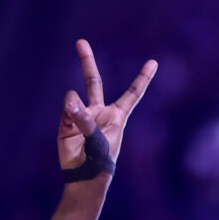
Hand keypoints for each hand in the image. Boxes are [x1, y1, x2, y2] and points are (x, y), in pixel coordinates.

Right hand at [58, 39, 156, 174]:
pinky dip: (67, 118)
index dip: (142, 78)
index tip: (154, 62)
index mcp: (116, 116)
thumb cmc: (100, 163)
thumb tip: (69, 100)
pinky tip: (70, 132)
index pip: (132, 93)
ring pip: (74, 98)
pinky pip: (65, 111)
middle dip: (86, 61)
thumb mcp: (98, 142)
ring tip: (79, 129)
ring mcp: (81, 115)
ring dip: (75, 110)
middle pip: (93, 81)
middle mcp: (99, 112)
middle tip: (80, 41)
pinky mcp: (66, 121)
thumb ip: (85, 120)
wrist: (83, 178)